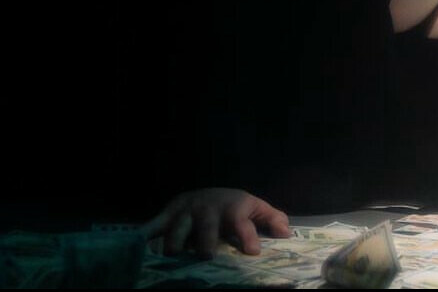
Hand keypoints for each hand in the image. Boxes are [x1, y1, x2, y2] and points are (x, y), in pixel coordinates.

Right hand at [142, 187, 292, 257]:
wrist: (209, 192)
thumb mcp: (257, 209)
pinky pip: (154, 225)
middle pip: (206, 225)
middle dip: (206, 240)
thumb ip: (272, 219)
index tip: (252, 252)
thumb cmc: (236, 207)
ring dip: (175, 241)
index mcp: (233, 207)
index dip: (248, 236)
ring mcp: (186, 211)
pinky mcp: (168, 214)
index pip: (242, 222)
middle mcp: (208, 208)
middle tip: (207, 256)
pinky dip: (146, 234)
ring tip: (172, 256)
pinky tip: (139, 245)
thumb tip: (287, 234)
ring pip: (178, 227)